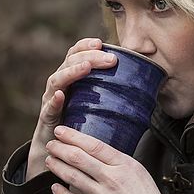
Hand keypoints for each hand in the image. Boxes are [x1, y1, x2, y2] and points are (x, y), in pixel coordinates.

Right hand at [27, 38, 117, 179]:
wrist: (59, 150)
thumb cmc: (82, 125)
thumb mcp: (98, 105)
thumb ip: (113, 94)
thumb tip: (146, 88)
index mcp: (72, 78)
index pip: (76, 55)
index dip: (86, 46)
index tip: (102, 43)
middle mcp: (60, 85)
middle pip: (69, 63)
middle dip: (89, 57)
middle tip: (110, 59)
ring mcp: (51, 101)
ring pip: (57, 80)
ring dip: (72, 72)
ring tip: (85, 68)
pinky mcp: (46, 119)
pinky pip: (48, 108)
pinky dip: (54, 101)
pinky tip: (62, 96)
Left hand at [45, 126, 186, 193]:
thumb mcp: (140, 173)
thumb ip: (120, 163)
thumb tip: (99, 154)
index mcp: (125, 165)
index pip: (94, 145)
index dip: (74, 136)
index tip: (61, 131)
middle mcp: (112, 179)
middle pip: (79, 158)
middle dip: (60, 149)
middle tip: (51, 144)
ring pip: (73, 177)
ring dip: (57, 167)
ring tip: (49, 160)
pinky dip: (61, 193)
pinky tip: (54, 186)